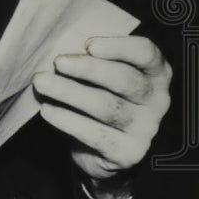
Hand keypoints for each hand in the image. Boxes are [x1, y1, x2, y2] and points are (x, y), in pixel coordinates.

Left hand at [32, 35, 171, 198]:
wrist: (101, 148)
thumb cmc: (100, 95)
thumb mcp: (102, 73)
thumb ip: (92, 57)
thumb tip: (62, 45)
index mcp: (155, 73)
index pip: (146, 54)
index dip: (119, 47)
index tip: (89, 44)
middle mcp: (157, 100)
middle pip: (125, 80)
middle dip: (89, 69)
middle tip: (59, 62)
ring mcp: (145, 129)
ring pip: (107, 107)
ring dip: (70, 92)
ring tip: (42, 82)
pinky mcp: (127, 153)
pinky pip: (94, 134)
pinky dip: (67, 120)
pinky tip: (47, 109)